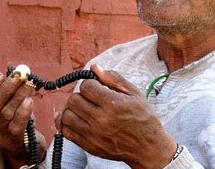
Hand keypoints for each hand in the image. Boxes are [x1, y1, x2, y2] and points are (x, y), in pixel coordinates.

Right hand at [0, 73, 45, 166]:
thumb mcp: (6, 105)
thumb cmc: (14, 118)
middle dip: (6, 88)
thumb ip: (9, 91)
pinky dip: (23, 112)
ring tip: (29, 85)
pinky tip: (29, 101)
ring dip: (18, 96)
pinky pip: (16, 126)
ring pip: (6, 114)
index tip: (0, 74)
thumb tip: (18, 71)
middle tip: (19, 76)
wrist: (23, 145)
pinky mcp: (12, 142)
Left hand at [56, 65, 176, 168]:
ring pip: (67, 115)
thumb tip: (94, 68)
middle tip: (91, 98)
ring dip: (73, 109)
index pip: (86, 86)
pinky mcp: (89, 146)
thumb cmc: (143, 118)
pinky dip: (67, 124)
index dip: (90, 83)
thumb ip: (113, 79)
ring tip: (83, 108)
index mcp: (113, 104)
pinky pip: (67, 132)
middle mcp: (101, 120)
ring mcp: (93, 135)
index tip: (96, 87)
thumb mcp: (134, 93)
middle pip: (74, 99)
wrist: (148, 147)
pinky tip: (76, 119)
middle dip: (81, 94)